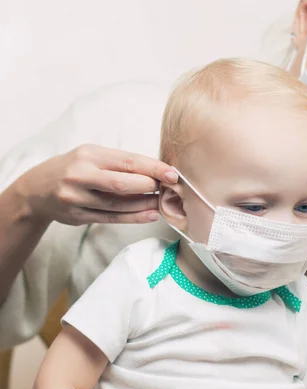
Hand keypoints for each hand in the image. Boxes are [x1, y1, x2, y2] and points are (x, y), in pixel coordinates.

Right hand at [20, 144, 177, 224]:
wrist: (37, 188)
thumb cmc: (75, 167)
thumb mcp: (93, 156)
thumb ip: (121, 162)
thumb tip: (158, 170)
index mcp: (88, 155)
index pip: (127, 161)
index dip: (153, 168)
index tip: (172, 174)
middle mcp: (80, 175)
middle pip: (122, 184)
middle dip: (149, 186)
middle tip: (167, 188)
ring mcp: (76, 198)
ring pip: (118, 204)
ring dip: (145, 204)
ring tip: (162, 202)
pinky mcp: (77, 216)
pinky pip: (111, 218)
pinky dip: (134, 217)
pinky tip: (151, 215)